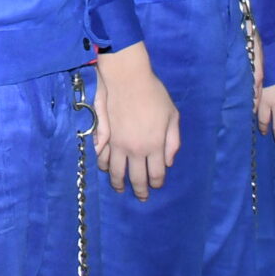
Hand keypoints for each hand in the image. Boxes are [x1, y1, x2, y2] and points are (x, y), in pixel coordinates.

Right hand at [91, 43, 180, 198]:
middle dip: (139, 191)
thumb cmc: (153, 94)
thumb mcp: (172, 116)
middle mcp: (135, 149)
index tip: (156, 186)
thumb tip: (168, 162)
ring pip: (116, 171)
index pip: (155, 174)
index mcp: (155, 146)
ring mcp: (117, 144)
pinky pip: (102, 156)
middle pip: (136, 178)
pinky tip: (106, 166)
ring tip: (119, 187)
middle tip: (140, 197)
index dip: (156, 183)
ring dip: (118, 182)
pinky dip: (104, 164)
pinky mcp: (104, 134)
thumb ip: (172, 141)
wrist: (127, 78)